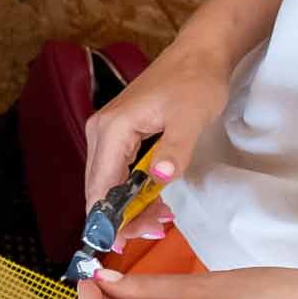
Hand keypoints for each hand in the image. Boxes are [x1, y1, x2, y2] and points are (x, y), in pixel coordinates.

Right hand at [80, 41, 233, 242]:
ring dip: (127, 206)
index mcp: (112, 129)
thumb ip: (174, 149)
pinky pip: (115, 171)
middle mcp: (100, 132)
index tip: (122, 245)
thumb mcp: (191, 118)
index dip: (108, 219)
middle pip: (98, 188)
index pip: (101, 186)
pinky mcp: (118, 133)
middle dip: (120, 218)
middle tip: (152, 232)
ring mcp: (106, 132)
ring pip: (106, 182)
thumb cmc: (196, 83)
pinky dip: (131, 191)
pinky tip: (153, 201)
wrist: (199, 53)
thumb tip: (159, 179)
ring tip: (158, 221)